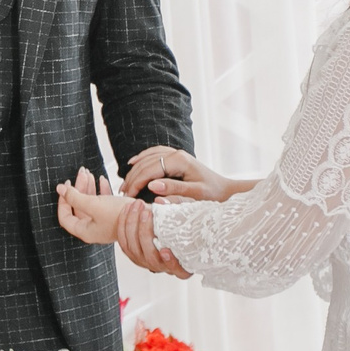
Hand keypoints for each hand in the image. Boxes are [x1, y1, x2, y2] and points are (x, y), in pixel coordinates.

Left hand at [55, 168, 132, 246]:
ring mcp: (104, 222)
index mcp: (85, 231)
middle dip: (78, 188)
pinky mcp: (114, 216)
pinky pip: (103, 202)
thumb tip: (60, 189)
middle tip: (81, 174)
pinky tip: (102, 179)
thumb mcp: (94, 204)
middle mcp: (93, 228)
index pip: (65, 217)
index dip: (63, 201)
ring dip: (89, 187)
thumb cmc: (120, 214)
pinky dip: (101, 190)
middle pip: (78, 207)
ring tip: (89, 173)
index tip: (65, 187)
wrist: (146, 217)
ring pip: (90, 203)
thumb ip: (75, 197)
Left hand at [116, 200, 190, 279]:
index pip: (179, 270)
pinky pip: (123, 240)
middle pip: (150, 256)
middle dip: (145, 232)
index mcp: (181, 265)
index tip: (165, 250)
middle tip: (147, 213)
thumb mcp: (187, 216)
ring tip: (137, 204)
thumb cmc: (183, 223)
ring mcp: (144, 261)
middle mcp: (161, 267)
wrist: (166, 227)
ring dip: (132, 223)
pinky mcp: (131, 253)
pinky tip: (127, 207)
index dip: (171, 262)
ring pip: (133, 247)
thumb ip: (178, 209)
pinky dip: (123, 223)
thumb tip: (160, 202)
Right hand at [120, 147, 242, 203]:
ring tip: (125, 184)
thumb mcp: (195, 195)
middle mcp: (176, 154)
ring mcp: (176, 154)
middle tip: (122, 193)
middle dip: (132, 178)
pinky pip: (154, 154)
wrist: (226, 191)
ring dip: (135, 170)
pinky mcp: (176, 158)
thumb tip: (152, 186)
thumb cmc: (213, 195)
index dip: (136, 183)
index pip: (150, 170)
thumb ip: (174, 190)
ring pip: (148, 158)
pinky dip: (142, 158)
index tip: (127, 196)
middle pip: (146, 163)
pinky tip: (133, 163)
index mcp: (180, 161)